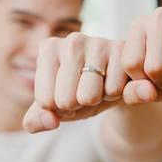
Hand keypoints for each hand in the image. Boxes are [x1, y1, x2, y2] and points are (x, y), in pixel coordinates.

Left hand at [23, 32, 158, 132]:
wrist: (116, 85)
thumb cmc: (79, 93)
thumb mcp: (55, 108)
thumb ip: (37, 120)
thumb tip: (49, 121)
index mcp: (49, 48)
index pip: (45, 101)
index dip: (59, 108)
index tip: (67, 93)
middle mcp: (72, 40)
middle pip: (65, 100)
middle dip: (77, 105)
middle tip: (85, 91)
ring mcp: (99, 42)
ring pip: (89, 97)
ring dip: (97, 101)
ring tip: (100, 86)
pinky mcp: (123, 51)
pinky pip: (113, 92)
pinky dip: (115, 95)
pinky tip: (116, 81)